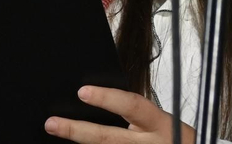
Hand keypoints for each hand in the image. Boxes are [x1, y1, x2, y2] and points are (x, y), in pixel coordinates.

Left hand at [45, 86, 193, 143]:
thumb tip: (109, 105)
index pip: (132, 106)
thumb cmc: (178, 143)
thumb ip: (142, 118)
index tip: (83, 92)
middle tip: (53, 123)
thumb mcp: (167, 125)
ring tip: (58, 133)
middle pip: (108, 138)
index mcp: (161, 124)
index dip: (107, 98)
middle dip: (77, 130)